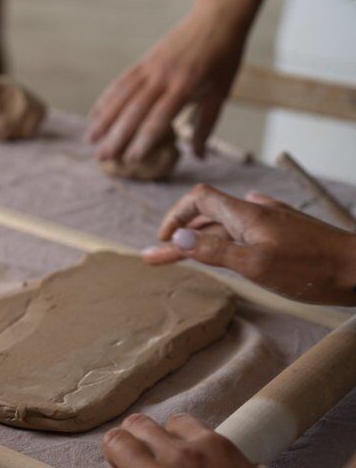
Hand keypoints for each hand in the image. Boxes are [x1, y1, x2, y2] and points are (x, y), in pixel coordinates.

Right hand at [87, 7, 246, 162]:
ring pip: (122, 96)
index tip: (131, 159)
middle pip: (134, 110)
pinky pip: (121, 82)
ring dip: (104, 119)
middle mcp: (164, 77)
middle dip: (116, 136)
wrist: (218, 17)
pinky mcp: (145, 61)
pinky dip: (106, 98)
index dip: (144, 140)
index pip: (160, 118)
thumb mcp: (221, 93)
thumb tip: (200, 157)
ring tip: (89, 139)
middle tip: (102, 157)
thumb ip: (207, 125)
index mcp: (186, 86)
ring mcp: (151, 68)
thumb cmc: (224, 57)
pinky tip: (94, 113)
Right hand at [141, 184, 355, 304]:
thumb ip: (215, 250)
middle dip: (180, 235)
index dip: (175, 216)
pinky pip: (247, 229)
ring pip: (227, 225)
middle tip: (156, 258)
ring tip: (185, 254)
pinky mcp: (287, 232)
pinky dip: (227, 236)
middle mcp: (257, 212)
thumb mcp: (256, 264)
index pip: (198, 199)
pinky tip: (230, 237)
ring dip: (201, 238)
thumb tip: (178, 239)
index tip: (161, 241)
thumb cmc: (311, 269)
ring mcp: (274, 221)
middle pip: (208, 215)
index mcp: (246, 214)